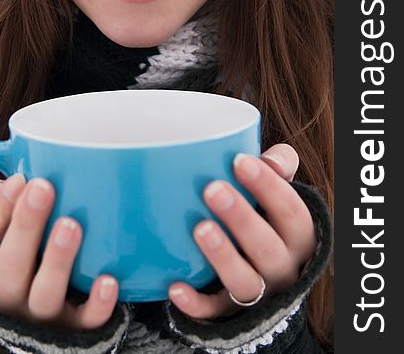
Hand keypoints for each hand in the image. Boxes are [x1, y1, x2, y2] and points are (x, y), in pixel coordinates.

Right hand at [0, 174, 118, 328]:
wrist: (45, 314)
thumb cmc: (20, 257)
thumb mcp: (0, 236)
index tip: (19, 179)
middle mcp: (4, 298)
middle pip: (9, 266)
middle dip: (25, 225)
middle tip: (43, 188)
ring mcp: (38, 317)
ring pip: (43, 295)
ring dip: (57, 261)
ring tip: (71, 225)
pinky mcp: (71, 329)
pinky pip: (84, 322)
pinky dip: (96, 305)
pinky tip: (108, 280)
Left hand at [168, 144, 315, 318]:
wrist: (266, 276)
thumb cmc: (268, 220)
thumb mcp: (279, 196)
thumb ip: (279, 170)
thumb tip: (271, 159)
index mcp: (299, 236)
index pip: (292, 211)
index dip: (269, 186)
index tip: (240, 161)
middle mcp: (284, 268)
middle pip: (268, 247)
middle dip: (241, 218)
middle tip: (212, 189)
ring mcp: (260, 295)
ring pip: (245, 283)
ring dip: (223, 257)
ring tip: (200, 229)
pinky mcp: (232, 314)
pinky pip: (214, 313)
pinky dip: (196, 304)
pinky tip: (175, 286)